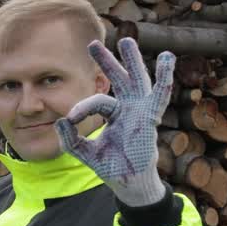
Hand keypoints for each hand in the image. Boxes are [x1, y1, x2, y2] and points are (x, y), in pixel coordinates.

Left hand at [55, 37, 174, 206]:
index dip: (83, 107)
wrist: (128, 184)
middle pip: (119, 79)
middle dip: (107, 61)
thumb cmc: (110, 167)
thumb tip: (59, 121)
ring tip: (126, 40)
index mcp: (114, 114)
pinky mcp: (150, 118)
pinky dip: (164, 77)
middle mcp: (128, 109)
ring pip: (137, 80)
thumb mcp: (85, 152)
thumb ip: (70, 139)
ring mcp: (140, 111)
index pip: (98, 101)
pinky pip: (159, 95)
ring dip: (132, 60)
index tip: (70, 118)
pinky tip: (167, 58)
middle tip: (93, 43)